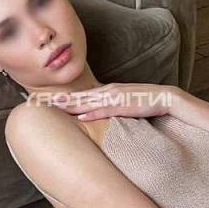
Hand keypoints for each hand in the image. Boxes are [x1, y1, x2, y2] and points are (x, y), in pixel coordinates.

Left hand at [49, 82, 178, 120]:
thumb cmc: (146, 102)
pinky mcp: (127, 105)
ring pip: (90, 102)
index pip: (82, 95)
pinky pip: (108, 110)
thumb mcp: (124, 103)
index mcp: (108, 91)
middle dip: (62, 99)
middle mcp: (110, 92)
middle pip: (81, 96)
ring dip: (73, 104)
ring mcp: (118, 98)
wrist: (166, 98)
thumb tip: (96, 115)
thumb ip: (111, 106)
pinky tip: (82, 116)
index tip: (48, 101)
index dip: (65, 98)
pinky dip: (94, 113)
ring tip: (55, 107)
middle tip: (42, 101)